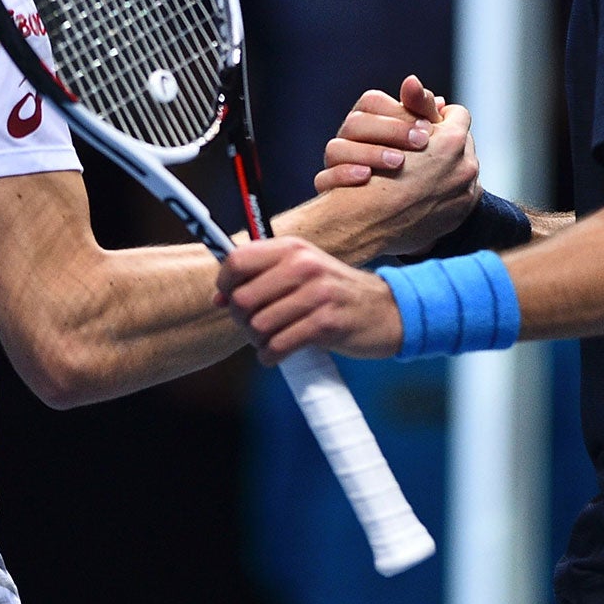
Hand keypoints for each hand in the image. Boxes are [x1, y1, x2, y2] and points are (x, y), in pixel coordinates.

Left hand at [216, 236, 403, 362]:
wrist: (386, 310)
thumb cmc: (335, 293)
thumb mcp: (302, 272)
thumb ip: (261, 277)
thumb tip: (217, 298)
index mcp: (293, 248)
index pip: (237, 261)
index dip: (225, 285)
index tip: (229, 300)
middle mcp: (303, 265)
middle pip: (242, 299)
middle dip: (242, 320)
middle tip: (255, 327)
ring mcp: (317, 293)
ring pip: (259, 326)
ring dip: (258, 341)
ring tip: (271, 341)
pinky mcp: (327, 323)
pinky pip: (279, 345)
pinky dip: (271, 356)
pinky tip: (278, 354)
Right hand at [314, 75, 445, 189]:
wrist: (393, 228)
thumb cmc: (417, 181)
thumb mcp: (432, 147)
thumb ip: (430, 121)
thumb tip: (442, 102)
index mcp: (368, 124)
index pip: (373, 103)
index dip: (401, 112)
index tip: (429, 127)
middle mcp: (347, 142)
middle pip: (356, 122)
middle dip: (392, 130)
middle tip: (422, 142)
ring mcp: (335, 168)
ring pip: (335, 148)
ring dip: (371, 153)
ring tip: (399, 162)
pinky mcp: (328, 193)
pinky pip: (323, 180)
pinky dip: (345, 176)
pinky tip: (367, 177)